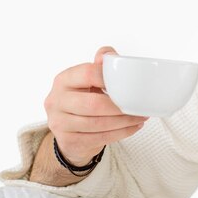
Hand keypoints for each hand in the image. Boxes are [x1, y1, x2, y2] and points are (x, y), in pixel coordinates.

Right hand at [44, 46, 147, 165]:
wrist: (70, 131)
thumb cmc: (84, 98)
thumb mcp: (88, 79)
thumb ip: (100, 64)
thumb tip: (111, 55)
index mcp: (63, 79)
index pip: (88, 73)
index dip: (109, 77)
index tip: (127, 82)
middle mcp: (56, 100)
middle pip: (93, 104)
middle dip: (119, 106)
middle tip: (138, 106)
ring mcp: (59, 123)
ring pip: (98, 124)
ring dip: (124, 121)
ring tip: (140, 117)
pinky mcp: (69, 141)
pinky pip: (99, 138)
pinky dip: (121, 133)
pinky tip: (133, 127)